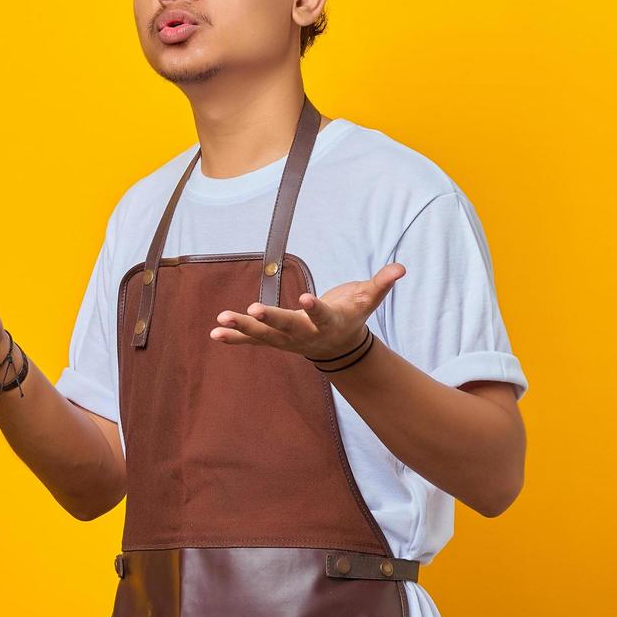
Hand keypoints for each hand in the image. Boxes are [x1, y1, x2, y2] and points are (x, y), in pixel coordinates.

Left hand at [209, 263, 405, 358]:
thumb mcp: (367, 300)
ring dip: (242, 327)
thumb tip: (400, 268)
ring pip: (264, 336)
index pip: (322, 316)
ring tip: (221, 319)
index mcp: (329, 323)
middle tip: (253, 309)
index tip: (305, 299)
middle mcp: (306, 335)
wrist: (339, 348)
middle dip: (271, 320)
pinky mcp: (274, 341)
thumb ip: (381, 284)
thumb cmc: (351, 315)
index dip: (315, 308)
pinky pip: (251, 341)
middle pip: (287, 328)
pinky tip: (215, 332)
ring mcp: (287, 340)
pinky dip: (234, 337)